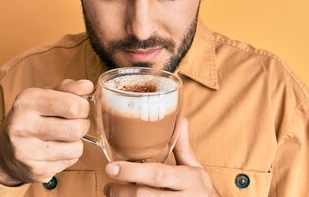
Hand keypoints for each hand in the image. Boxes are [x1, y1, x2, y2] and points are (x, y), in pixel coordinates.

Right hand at [0, 79, 93, 185]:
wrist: (4, 151)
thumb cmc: (31, 117)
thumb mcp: (45, 96)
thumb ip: (68, 88)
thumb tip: (88, 86)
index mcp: (27, 101)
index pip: (73, 106)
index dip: (83, 107)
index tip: (78, 107)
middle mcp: (22, 126)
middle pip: (76, 129)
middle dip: (82, 125)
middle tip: (74, 123)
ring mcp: (26, 151)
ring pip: (76, 148)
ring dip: (76, 142)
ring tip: (64, 136)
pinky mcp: (34, 170)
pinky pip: (69, 162)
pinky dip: (68, 155)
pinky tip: (55, 149)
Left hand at [103, 118, 218, 195]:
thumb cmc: (200, 191)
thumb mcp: (195, 169)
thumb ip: (183, 148)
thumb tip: (179, 120)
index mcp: (188, 180)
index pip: (158, 174)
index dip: (132, 171)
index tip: (112, 167)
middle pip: (144, 196)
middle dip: (122, 191)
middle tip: (109, 186)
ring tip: (113, 194)